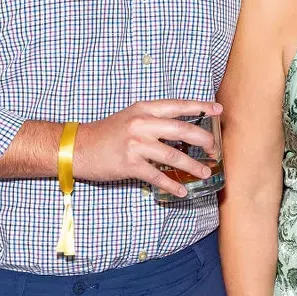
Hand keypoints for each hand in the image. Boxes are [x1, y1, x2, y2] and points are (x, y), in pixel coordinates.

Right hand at [73, 99, 220, 197]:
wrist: (77, 147)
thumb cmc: (108, 132)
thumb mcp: (132, 116)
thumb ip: (155, 119)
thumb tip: (183, 127)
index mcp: (145, 109)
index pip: (179, 105)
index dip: (201, 107)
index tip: (218, 110)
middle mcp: (142, 124)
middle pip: (182, 130)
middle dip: (204, 140)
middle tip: (215, 149)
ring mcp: (136, 145)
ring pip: (173, 155)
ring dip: (193, 166)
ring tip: (206, 173)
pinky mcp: (130, 164)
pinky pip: (157, 176)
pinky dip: (172, 184)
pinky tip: (182, 190)